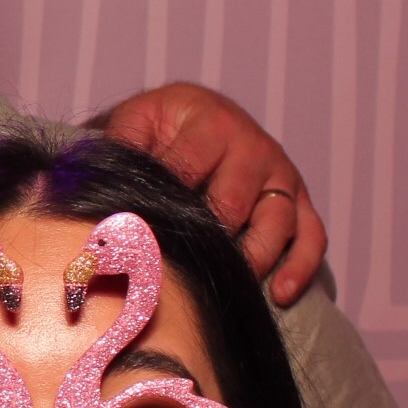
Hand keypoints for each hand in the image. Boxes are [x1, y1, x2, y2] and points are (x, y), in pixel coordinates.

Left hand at [101, 84, 327, 303]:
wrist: (202, 113)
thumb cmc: (164, 127)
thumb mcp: (138, 121)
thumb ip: (121, 147)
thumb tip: (96, 187)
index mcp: (210, 124)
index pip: (189, 165)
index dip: (166, 199)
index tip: (142, 232)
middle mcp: (252, 146)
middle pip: (235, 199)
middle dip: (208, 235)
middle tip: (179, 266)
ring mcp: (280, 176)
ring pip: (278, 221)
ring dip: (254, 257)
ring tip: (230, 286)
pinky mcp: (299, 201)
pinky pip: (312, 235)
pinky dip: (301, 266)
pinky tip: (279, 294)